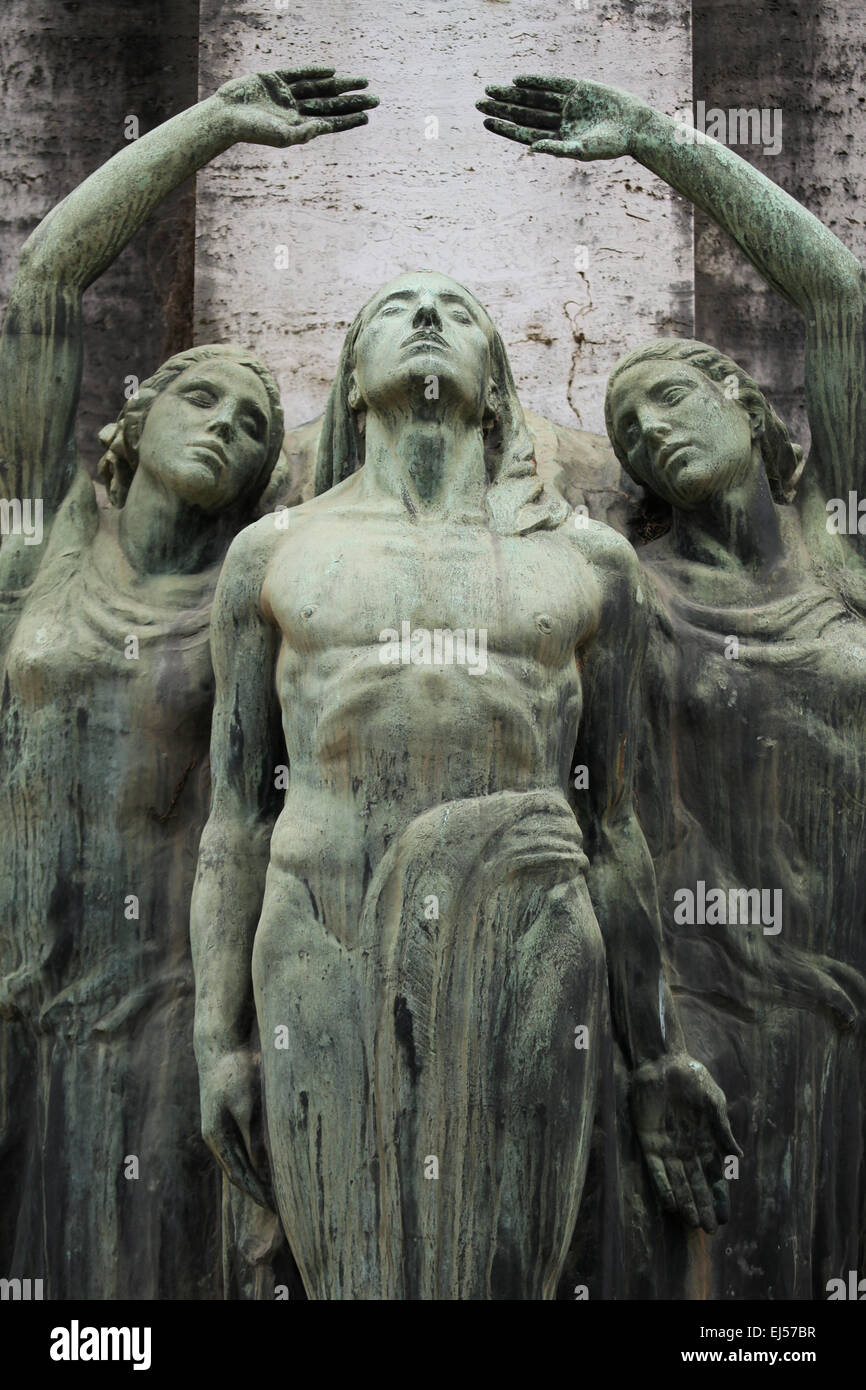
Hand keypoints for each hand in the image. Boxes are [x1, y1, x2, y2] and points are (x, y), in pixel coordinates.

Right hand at [199, 1047, 274, 1208]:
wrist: (219, 1048)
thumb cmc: (234, 1073)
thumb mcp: (246, 1104)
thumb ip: (254, 1135)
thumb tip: (263, 1167)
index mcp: (217, 1137)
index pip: (240, 1175)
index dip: (258, 1193)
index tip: (275, 1206)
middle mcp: (215, 1137)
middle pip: (237, 1172)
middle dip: (257, 1190)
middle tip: (279, 1206)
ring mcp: (219, 1128)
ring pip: (239, 1162)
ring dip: (255, 1177)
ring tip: (274, 1191)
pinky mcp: (226, 1118)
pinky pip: (240, 1148)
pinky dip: (253, 1160)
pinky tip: (266, 1165)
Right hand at [216, 67, 377, 147]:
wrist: (226, 116)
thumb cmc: (252, 132)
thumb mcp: (282, 136)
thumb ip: (304, 133)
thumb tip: (326, 128)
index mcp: (299, 127)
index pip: (330, 122)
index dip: (349, 119)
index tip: (367, 116)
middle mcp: (295, 111)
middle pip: (330, 104)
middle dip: (352, 101)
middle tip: (376, 98)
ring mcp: (285, 94)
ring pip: (319, 88)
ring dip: (340, 85)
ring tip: (362, 82)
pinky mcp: (274, 79)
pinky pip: (299, 73)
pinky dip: (314, 71)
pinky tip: (331, 71)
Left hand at [477, 75, 648, 160]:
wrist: (635, 126)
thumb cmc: (610, 145)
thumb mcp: (581, 150)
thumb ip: (556, 148)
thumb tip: (531, 149)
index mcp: (557, 138)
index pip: (524, 132)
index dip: (505, 126)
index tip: (486, 121)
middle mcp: (558, 120)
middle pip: (524, 113)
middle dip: (502, 107)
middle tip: (479, 102)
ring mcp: (567, 103)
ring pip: (533, 97)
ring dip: (513, 93)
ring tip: (491, 89)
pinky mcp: (578, 88)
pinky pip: (552, 83)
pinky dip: (536, 80)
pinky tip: (518, 79)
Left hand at [630, 1052, 741, 1232]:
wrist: (664, 1061)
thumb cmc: (692, 1078)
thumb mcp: (714, 1104)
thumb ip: (723, 1131)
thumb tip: (739, 1158)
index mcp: (705, 1141)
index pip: (714, 1176)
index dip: (719, 1197)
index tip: (725, 1218)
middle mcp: (686, 1150)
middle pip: (696, 1184)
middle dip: (703, 1206)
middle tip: (710, 1230)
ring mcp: (667, 1148)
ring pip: (678, 1182)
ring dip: (685, 1202)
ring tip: (693, 1223)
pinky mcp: (649, 1142)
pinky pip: (656, 1169)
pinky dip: (663, 1186)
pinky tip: (670, 1203)